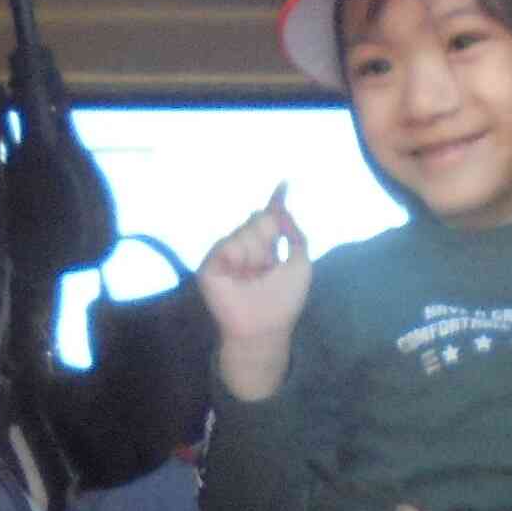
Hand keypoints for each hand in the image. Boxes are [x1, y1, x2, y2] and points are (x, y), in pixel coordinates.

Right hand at [199, 187, 312, 399]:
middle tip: (268, 264)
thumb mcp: (301, 264)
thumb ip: (295, 235)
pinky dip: (239, 255)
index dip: (276, 203)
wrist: (265, 326)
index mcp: (265, 250)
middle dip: (266, 236)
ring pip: (244, 230)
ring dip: (255, 251)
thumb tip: (283, 208)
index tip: (285, 184)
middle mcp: (245, 250)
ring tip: (254, 274)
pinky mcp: (211, 266)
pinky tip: (241, 272)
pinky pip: (227, 244)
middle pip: (258, 220)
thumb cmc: (284, 300)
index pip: (269, 221)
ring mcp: (226, 257)